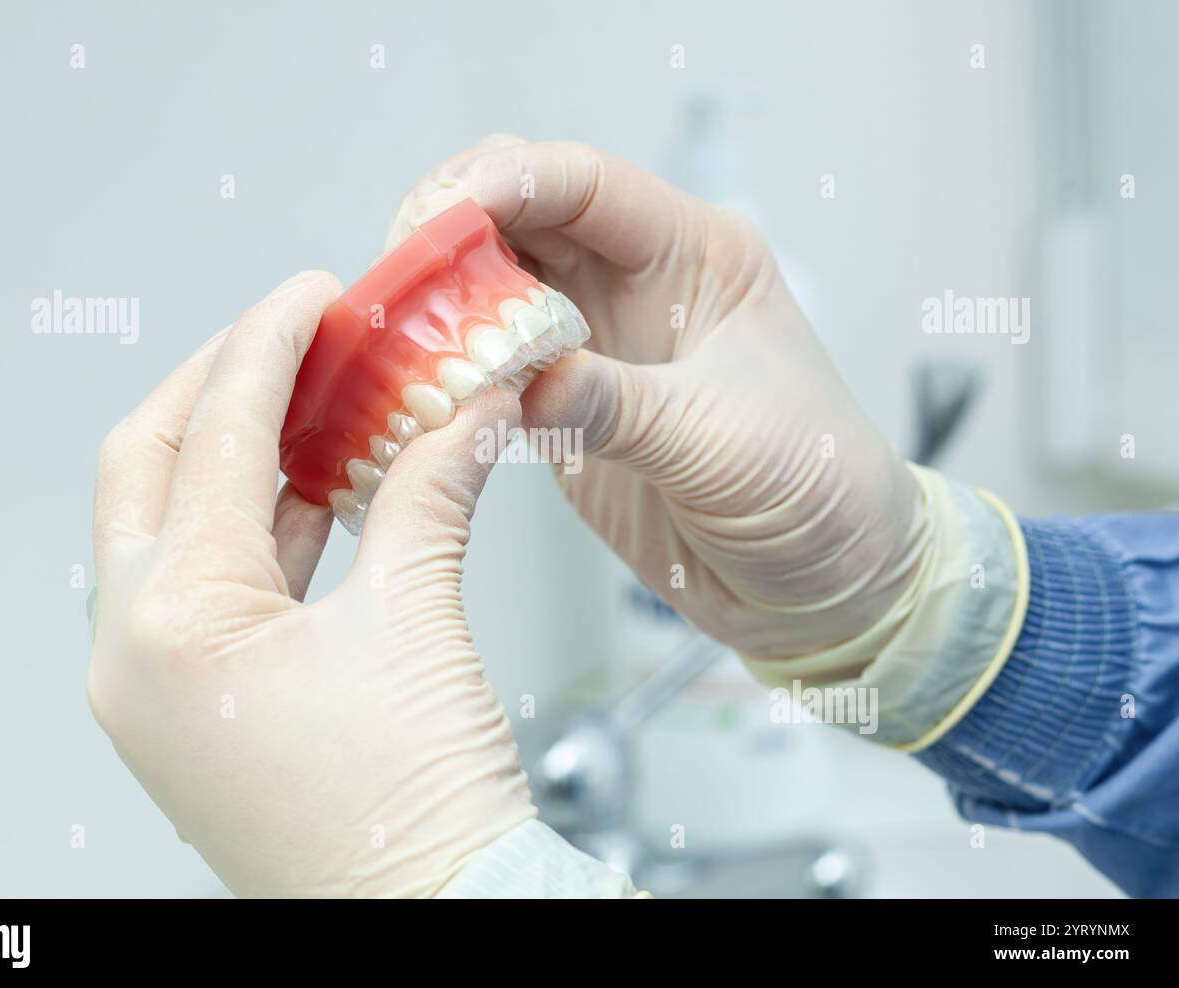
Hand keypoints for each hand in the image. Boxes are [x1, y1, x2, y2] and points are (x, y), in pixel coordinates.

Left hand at [88, 271, 533, 896]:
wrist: (435, 920)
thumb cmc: (408, 814)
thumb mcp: (416, 623)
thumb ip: (431, 494)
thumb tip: (466, 413)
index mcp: (165, 629)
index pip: (210, 442)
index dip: (269, 349)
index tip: (313, 296)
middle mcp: (137, 657)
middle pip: (151, 469)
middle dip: (221, 387)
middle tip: (294, 335)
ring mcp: (162, 685)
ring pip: (183, 525)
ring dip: (248, 455)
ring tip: (320, 396)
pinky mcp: (206, 702)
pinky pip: (220, 582)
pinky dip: (268, 522)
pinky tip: (325, 484)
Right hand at [387, 139, 926, 657]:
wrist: (819, 584)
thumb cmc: (814, 490)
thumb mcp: (720, 438)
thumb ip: (616, 405)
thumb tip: (522, 382)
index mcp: (694, 257)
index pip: (584, 183)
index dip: (504, 184)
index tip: (439, 217)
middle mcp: (636, 285)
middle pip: (521, 218)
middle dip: (451, 232)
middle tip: (397, 276)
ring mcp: (595, 345)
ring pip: (493, 287)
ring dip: (440, 301)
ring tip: (392, 332)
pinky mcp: (564, 409)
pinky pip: (489, 369)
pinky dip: (447, 372)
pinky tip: (414, 389)